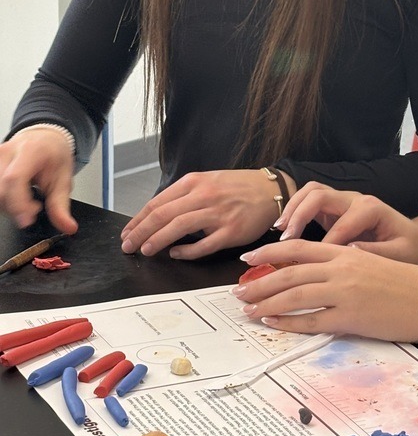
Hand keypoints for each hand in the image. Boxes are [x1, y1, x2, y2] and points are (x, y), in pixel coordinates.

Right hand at [0, 130, 76, 233]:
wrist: (44, 139)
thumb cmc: (54, 156)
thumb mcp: (64, 180)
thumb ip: (61, 206)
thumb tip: (68, 228)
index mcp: (30, 151)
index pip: (14, 179)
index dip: (17, 203)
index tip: (27, 221)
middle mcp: (7, 152)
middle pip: (0, 190)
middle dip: (14, 208)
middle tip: (34, 208)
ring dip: (7, 205)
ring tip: (25, 200)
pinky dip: (3, 200)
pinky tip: (14, 196)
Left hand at [120, 168, 293, 259]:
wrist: (271, 191)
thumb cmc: (239, 188)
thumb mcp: (208, 182)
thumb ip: (185, 196)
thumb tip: (158, 216)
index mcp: (195, 182)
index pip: (157, 202)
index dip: (138, 220)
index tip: (127, 232)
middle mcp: (204, 196)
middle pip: (163, 215)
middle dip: (140, 232)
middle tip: (128, 245)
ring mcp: (218, 214)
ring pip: (178, 227)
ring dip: (157, 240)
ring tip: (145, 250)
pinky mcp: (231, 231)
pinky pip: (202, 245)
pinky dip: (186, 251)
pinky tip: (176, 254)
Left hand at [232, 239, 417, 341]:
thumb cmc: (406, 283)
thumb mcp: (371, 262)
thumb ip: (343, 263)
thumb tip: (313, 271)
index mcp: (345, 253)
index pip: (297, 249)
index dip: (269, 254)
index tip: (248, 260)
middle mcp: (341, 269)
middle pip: (288, 273)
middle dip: (258, 282)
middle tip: (237, 291)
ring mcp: (344, 294)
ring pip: (293, 296)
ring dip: (265, 302)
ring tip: (247, 309)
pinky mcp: (350, 319)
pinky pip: (311, 321)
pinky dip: (287, 322)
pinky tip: (272, 322)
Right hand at [273, 181, 417, 264]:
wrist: (416, 240)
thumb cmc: (409, 249)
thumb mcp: (400, 254)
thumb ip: (376, 252)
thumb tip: (349, 251)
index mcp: (371, 209)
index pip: (341, 223)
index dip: (325, 243)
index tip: (312, 265)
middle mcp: (355, 200)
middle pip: (319, 195)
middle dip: (300, 215)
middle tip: (285, 239)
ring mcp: (344, 201)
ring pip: (311, 192)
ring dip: (292, 209)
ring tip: (279, 231)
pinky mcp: (334, 209)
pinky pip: (309, 202)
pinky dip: (294, 212)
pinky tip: (284, 231)